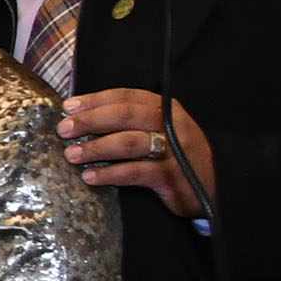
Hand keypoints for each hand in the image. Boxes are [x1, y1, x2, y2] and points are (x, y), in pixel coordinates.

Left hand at [56, 89, 214, 216]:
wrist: (215, 184)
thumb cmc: (178, 155)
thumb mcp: (162, 130)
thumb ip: (133, 122)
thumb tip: (85, 119)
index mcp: (165, 108)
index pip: (126, 97)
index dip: (96, 99)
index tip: (68, 106)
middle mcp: (170, 125)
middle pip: (125, 115)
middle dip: (91, 120)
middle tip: (64, 129)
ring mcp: (172, 150)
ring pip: (129, 142)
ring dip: (96, 147)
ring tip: (71, 154)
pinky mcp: (170, 176)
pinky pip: (135, 172)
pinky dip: (110, 173)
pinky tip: (90, 177)